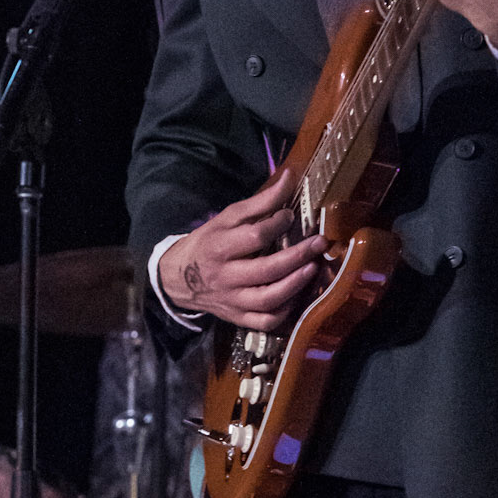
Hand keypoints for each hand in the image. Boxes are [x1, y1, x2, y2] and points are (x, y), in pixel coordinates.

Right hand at [158, 169, 327, 331]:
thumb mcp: (227, 218)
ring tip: (313, 268)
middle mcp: (225, 276)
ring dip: (295, 284)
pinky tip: (296, 295)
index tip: (290, 215)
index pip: (254, 236)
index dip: (277, 224)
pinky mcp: (237, 317)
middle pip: (266, 269)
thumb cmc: (208, 242)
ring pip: (268, 299)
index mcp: (219, 247)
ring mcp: (232, 300)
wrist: (178, 278)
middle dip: (298, 256)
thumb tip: (290, 176)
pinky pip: (265, 321)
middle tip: (319, 242)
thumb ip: (261, 200)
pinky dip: (284, 311)